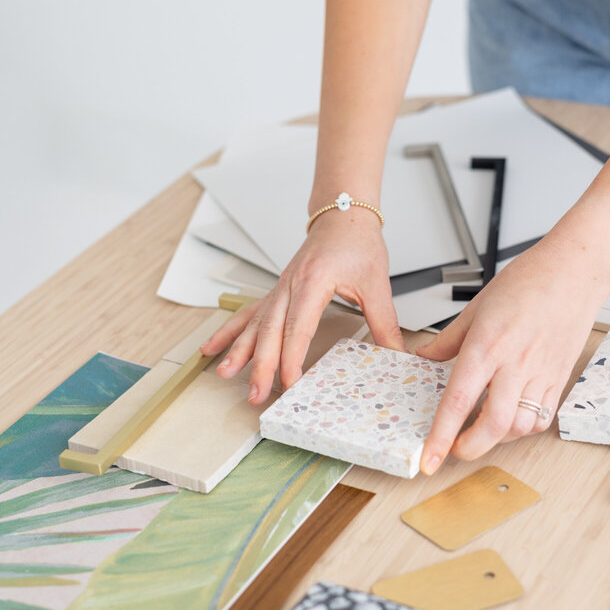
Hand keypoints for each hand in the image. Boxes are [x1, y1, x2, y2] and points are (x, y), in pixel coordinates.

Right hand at [200, 208, 403, 404]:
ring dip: (238, 350)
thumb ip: (385, 323)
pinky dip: (230, 331)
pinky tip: (213, 348)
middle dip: (260, 364)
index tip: (290, 383)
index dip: (292, 358)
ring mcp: (280, 288)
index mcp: (313, 282)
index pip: (298, 327)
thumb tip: (396, 354)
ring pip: (254, 322)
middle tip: (255, 393)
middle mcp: (290, 285)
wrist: (343, 216)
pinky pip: (249, 313)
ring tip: (225, 373)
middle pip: (269, 330)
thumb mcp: (377, 284)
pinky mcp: (277, 290)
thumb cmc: (357, 242)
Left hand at [416, 234, 609, 472]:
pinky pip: (542, 418)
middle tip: (454, 449)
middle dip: (469, 448)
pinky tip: (511, 417)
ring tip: (481, 428)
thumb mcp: (477, 307)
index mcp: (487, 345)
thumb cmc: (530, 280)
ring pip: (519, 427)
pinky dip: (524, 428)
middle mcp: (515, 363)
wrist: (575, 270)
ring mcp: (540, 373)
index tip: (429, 459)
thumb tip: (425, 357)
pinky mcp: (559, 378)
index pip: (457, 401)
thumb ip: (449, 339)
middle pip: (492, 425)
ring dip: (496, 438)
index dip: (441, 436)